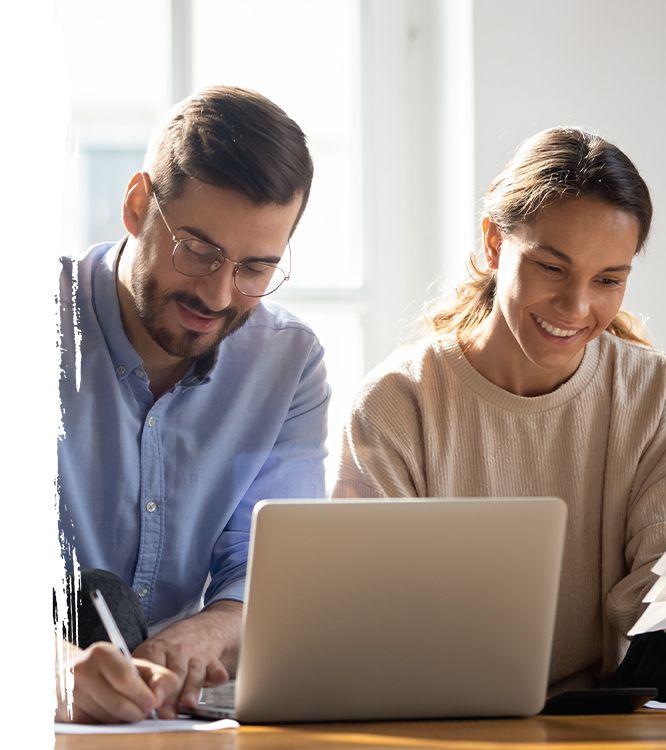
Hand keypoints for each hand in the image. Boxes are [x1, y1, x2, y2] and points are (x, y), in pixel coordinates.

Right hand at [56, 642, 178, 723]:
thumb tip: (159, 699)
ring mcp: (70, 694)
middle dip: (137, 712)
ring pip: (108, 719)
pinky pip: (96, 727)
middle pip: (118, 703)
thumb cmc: (110, 670)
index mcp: (100, 653)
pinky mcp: (66, 716)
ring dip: (123, 720)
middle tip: (144, 712)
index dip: (142, 695)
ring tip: (127, 710)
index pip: (125, 679)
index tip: (153, 704)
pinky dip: (109, 725)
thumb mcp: (134, 665)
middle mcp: (81, 671)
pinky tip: (110, 714)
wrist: (69, 675)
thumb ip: (157, 675)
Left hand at [132, 600, 241, 717]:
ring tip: (188, 703)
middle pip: (172, 674)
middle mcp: (176, 651)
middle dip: (169, 693)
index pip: (150, 665)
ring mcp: (196, 655)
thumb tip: (129, 701)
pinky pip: (216, 667)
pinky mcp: (213, 660)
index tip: (147, 699)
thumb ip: (143, 676)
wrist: (206, 626)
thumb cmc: (173, 647)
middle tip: (164, 711)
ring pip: (193, 673)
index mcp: (155, 649)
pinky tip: (218, 678)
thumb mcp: (153, 653)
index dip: (148, 683)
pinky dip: (217, 673)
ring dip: (191, 688)